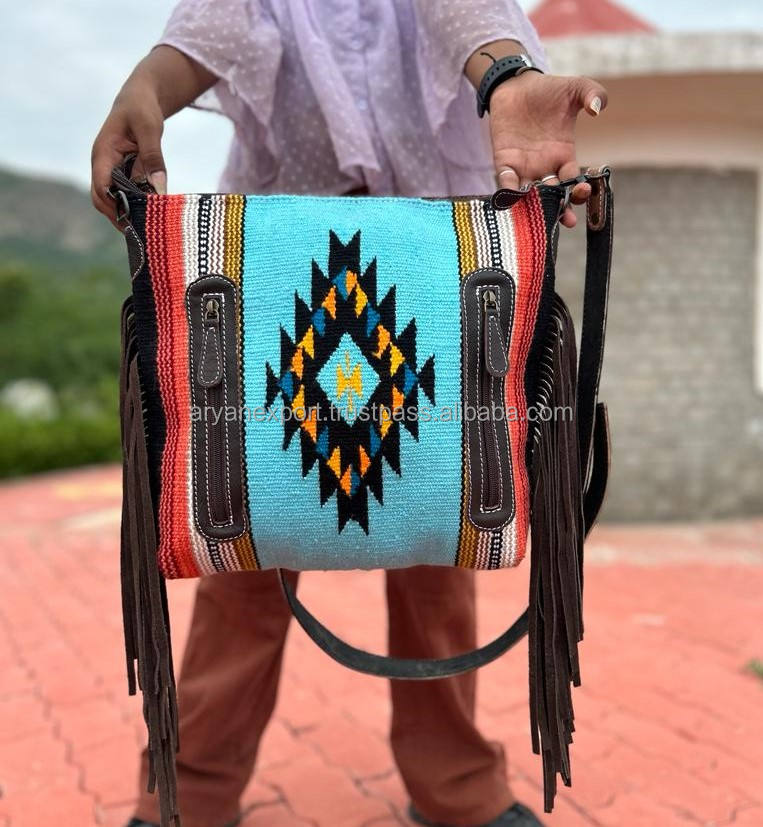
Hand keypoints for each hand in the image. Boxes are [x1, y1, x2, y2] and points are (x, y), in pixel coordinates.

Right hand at [91, 76, 166, 227]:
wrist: (141, 98)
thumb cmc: (142, 108)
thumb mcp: (150, 129)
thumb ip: (154, 158)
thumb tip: (160, 190)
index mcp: (102, 153)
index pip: (100, 187)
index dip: (113, 206)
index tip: (132, 221)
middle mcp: (104, 165)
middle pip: (103, 200)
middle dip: (119, 217)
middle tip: (142, 234)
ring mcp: (113, 171)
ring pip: (116, 200)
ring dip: (130, 213)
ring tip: (150, 229)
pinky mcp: (125, 174)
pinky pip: (128, 194)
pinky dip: (139, 205)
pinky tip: (155, 215)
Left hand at [488, 72, 607, 227]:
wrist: (516, 86)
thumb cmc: (549, 90)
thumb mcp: (575, 89)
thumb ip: (592, 94)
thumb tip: (599, 107)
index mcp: (564, 156)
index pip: (573, 181)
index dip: (579, 191)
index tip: (584, 192)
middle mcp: (545, 167)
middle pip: (553, 196)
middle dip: (560, 210)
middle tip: (567, 220)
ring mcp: (524, 167)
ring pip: (529, 195)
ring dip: (533, 207)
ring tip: (538, 217)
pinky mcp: (504, 161)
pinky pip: (506, 181)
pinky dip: (507, 191)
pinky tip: (509, 199)